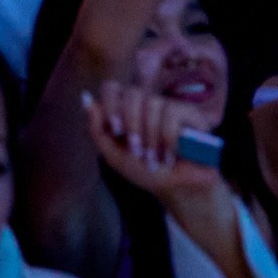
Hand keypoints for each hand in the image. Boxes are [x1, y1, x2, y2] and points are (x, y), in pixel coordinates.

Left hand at [82, 81, 225, 203]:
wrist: (178, 190)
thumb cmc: (147, 173)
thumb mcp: (115, 156)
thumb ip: (98, 129)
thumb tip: (85, 97)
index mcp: (127, 111)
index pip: (113, 88)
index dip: (112, 105)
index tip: (116, 130)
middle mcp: (148, 104)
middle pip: (133, 93)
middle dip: (133, 125)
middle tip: (137, 150)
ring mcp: (170, 107)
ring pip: (154, 103)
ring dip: (152, 138)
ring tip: (156, 159)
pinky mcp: (191, 114)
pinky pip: (173, 112)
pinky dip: (169, 137)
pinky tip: (172, 155)